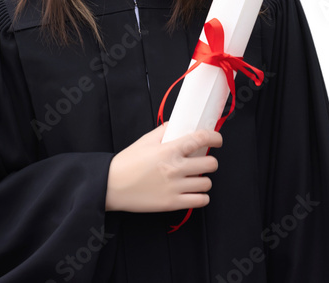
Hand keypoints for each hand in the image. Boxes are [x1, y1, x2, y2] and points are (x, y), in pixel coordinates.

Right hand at [105, 123, 221, 212]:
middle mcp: (175, 168)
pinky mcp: (172, 203)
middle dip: (210, 161)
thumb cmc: (127, 163)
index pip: (201, 139)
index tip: (217, 139)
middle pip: (211, 164)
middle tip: (202, 162)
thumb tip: (176, 125)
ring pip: (207, 183)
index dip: (215, 137)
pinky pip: (200, 201)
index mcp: (169, 150)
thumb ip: (163, 132)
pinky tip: (194, 192)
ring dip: (204, 180)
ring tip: (195, 178)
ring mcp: (175, 187)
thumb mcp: (144, 141)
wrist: (111, 185)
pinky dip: (201, 197)